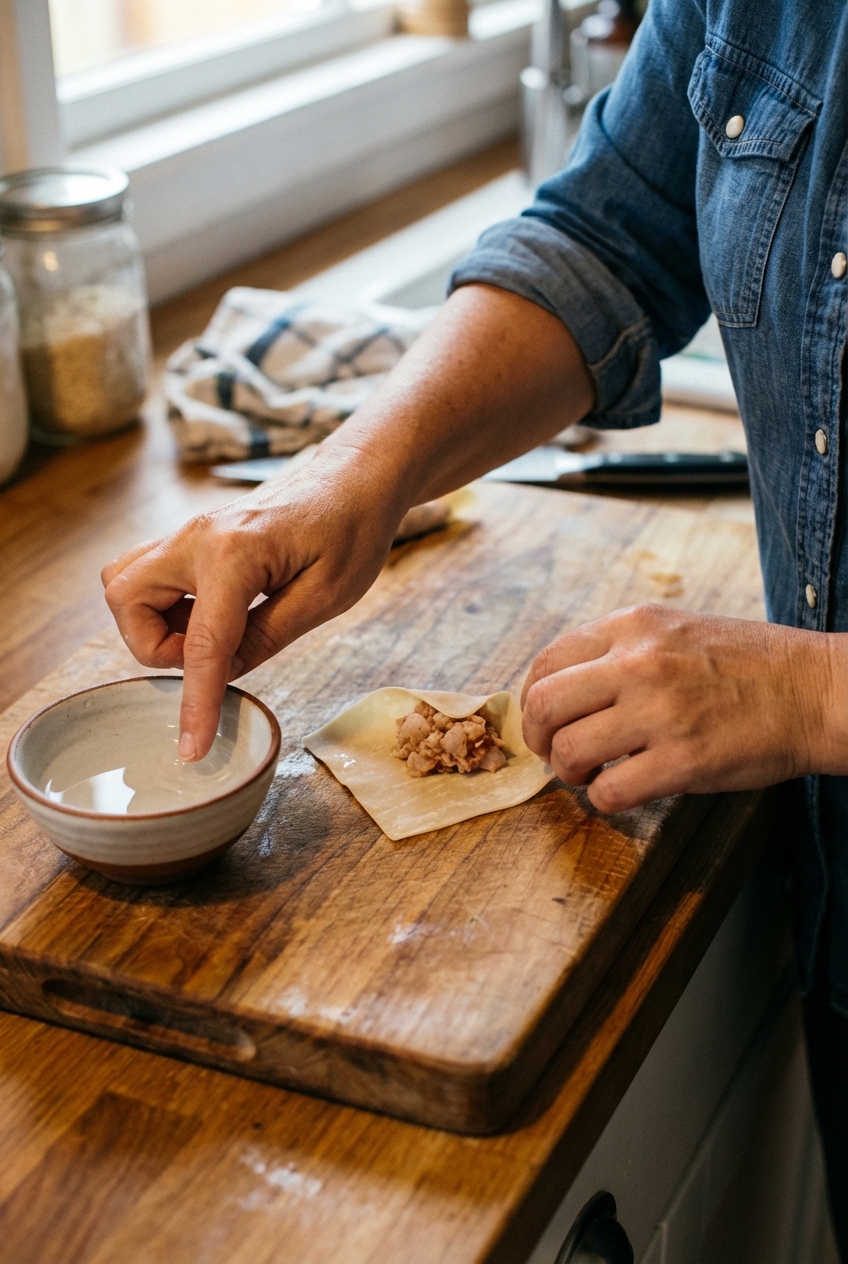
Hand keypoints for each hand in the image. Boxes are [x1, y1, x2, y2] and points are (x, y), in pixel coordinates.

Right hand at [102, 441, 405, 760]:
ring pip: (125, 585)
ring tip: (213, 635)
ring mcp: (189, 532)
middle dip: (155, 646)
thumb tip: (221, 675)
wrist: (355, 480)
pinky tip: (212, 615)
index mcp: (235, 552)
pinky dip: (163, 606)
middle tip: (214, 655)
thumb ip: (267, 638)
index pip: (202, 644)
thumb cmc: (352, 531)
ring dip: (153, 624)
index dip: (195, 703)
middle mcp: (198, 535)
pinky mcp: (192, 538)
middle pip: (126, 601)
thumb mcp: (326, 597)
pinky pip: (146, 575)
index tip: (190, 749)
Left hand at [520, 604, 847, 812]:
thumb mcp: (675, 630)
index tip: (545, 721)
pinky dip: (605, 799)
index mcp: (633, 627)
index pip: (547, 662)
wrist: (814, 691)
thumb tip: (563, 685)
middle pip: (543, 704)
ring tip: (593, 773)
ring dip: (571, 772)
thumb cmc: (747, 665)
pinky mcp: (682, 761)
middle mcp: (639, 663)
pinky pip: (609, 792)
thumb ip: (620, 650)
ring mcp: (660, 712)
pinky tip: (624, 790)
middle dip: (538, 738)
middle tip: (556, 753)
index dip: (533, 700)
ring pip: (568, 751)